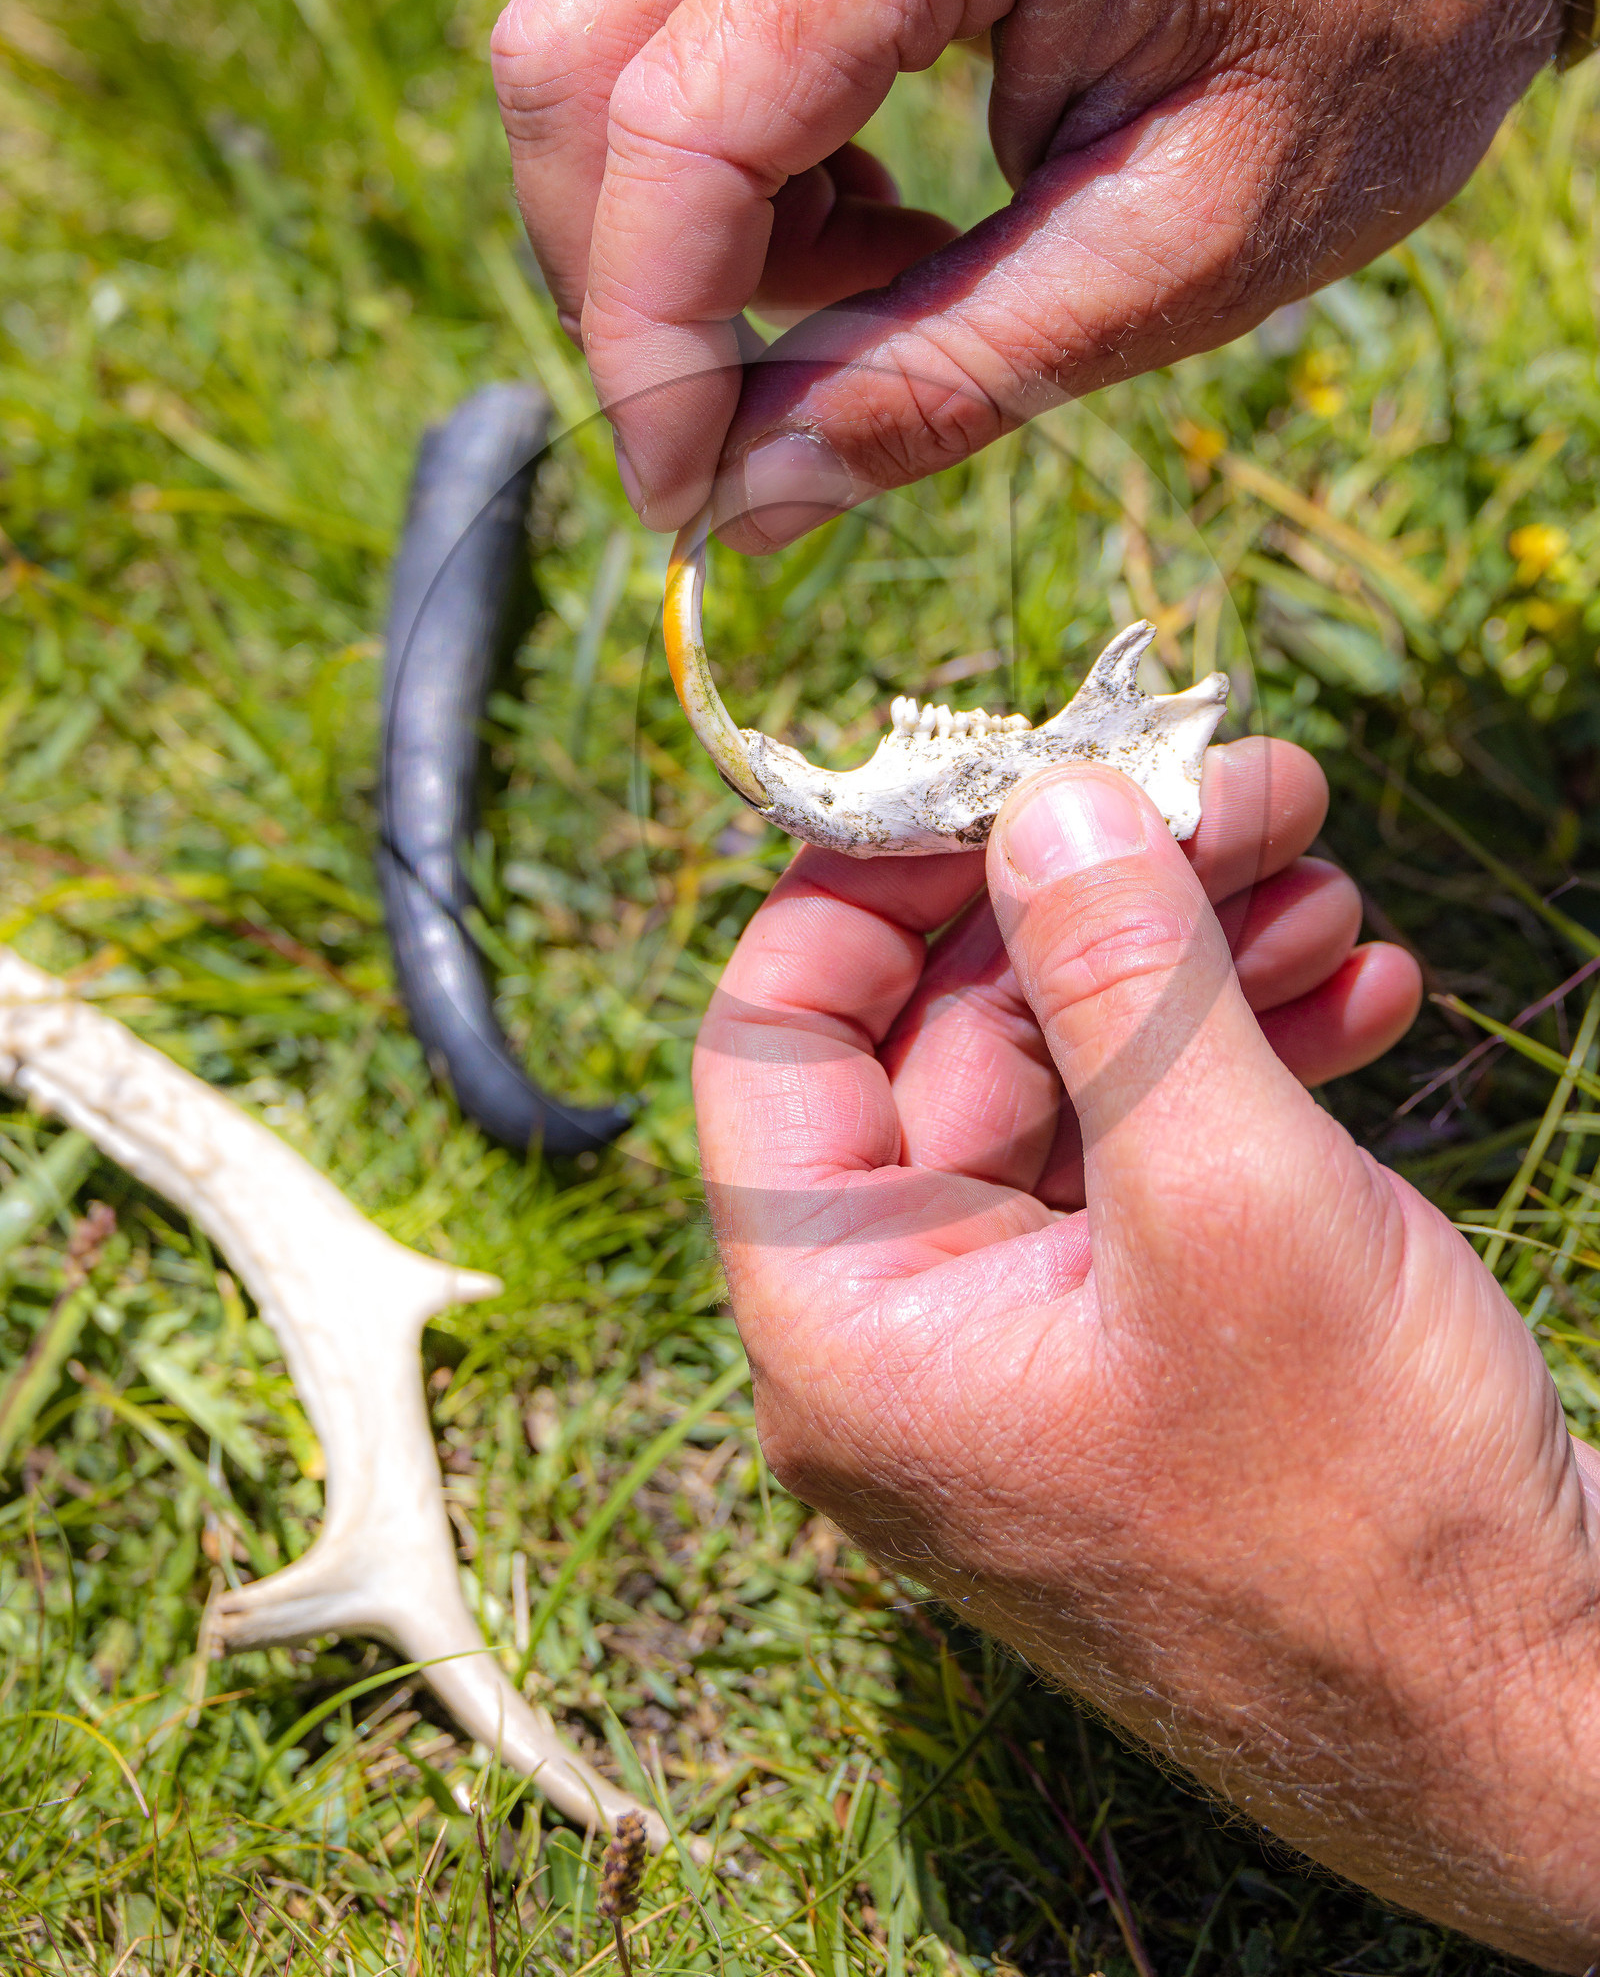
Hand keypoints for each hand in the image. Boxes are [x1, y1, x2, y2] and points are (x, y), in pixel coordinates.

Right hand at [494, 0, 1560, 542]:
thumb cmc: (1361, 46)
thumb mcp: (1180, 257)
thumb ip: (945, 378)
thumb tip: (734, 508)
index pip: (688, 111)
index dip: (649, 335)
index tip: (687, 494)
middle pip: (577, 56)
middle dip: (634, 284)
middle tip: (765, 412)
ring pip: (590, 33)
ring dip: (683, 225)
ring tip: (886, 281)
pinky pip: (658, 6)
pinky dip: (719, 163)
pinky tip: (870, 206)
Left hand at [693, 743, 1599, 1966]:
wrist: (1537, 1725)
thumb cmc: (1368, 1524)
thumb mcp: (1230, 1206)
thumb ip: (1117, 983)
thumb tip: (1041, 801)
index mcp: (852, 1325)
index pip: (777, 1037)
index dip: (881, 881)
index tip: (1018, 773)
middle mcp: (915, 1327)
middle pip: (954, 1033)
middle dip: (1101, 896)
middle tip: (1244, 790)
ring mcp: (1036, 1331)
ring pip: (1073, 1076)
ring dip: (1194, 958)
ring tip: (1325, 876)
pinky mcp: (1149, 1332)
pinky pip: (1155, 1149)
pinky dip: (1246, 1053)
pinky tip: (1361, 986)